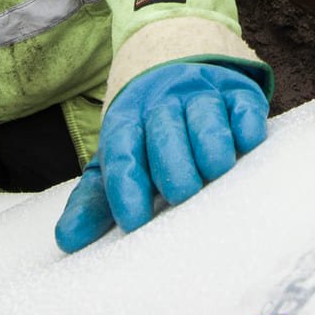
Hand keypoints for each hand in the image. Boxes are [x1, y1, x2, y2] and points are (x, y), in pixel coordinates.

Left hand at [56, 60, 268, 252]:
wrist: (178, 74)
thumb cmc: (147, 138)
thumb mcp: (118, 163)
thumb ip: (94, 201)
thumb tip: (68, 240)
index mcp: (127, 121)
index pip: (122, 149)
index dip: (126, 184)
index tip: (133, 220)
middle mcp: (163, 104)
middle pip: (163, 128)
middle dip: (171, 160)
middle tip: (181, 193)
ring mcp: (202, 95)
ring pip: (204, 112)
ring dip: (209, 139)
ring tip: (214, 170)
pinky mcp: (238, 93)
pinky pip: (242, 102)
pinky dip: (245, 121)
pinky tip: (246, 142)